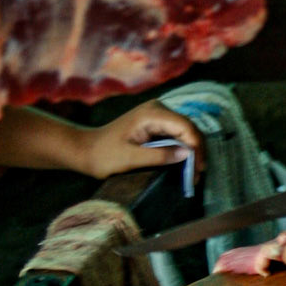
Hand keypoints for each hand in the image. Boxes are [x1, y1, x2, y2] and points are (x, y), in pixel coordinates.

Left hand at [77, 101, 204, 180]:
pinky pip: (176, 135)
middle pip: (188, 128)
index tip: (198, 170)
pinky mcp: (156, 125)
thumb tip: (186, 154)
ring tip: (193, 174)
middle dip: (197, 151)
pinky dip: (183, 150)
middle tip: (198, 176)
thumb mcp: (131, 158)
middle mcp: (158, 109)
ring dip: (192, 152)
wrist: (86, 151)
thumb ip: (159, 155)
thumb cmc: (104, 155)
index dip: (196, 147)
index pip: (185, 126)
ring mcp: (157, 116)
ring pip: (185, 132)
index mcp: (152, 113)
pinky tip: (185, 165)